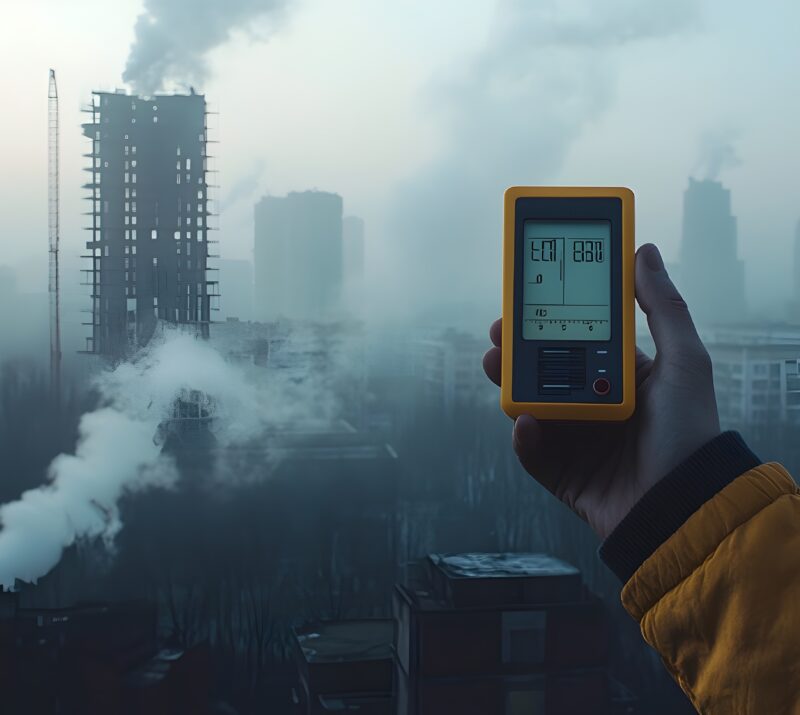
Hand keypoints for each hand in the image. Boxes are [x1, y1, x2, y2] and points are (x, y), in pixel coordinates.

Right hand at [483, 243, 720, 538]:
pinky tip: (526, 424)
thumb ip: (663, 307)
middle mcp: (595, 404)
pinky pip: (534, 452)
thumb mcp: (685, 361)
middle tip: (499, 333)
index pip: (575, 341)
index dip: (548, 320)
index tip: (526, 299)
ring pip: (531, 405)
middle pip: (544, 371)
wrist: (684, 505)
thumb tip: (644, 251)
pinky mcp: (562, 474)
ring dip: (510, 386)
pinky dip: (525, 439)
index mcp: (620, 377)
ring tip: (496, 368)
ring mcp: (576, 439)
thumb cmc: (690, 432)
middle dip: (517, 350)